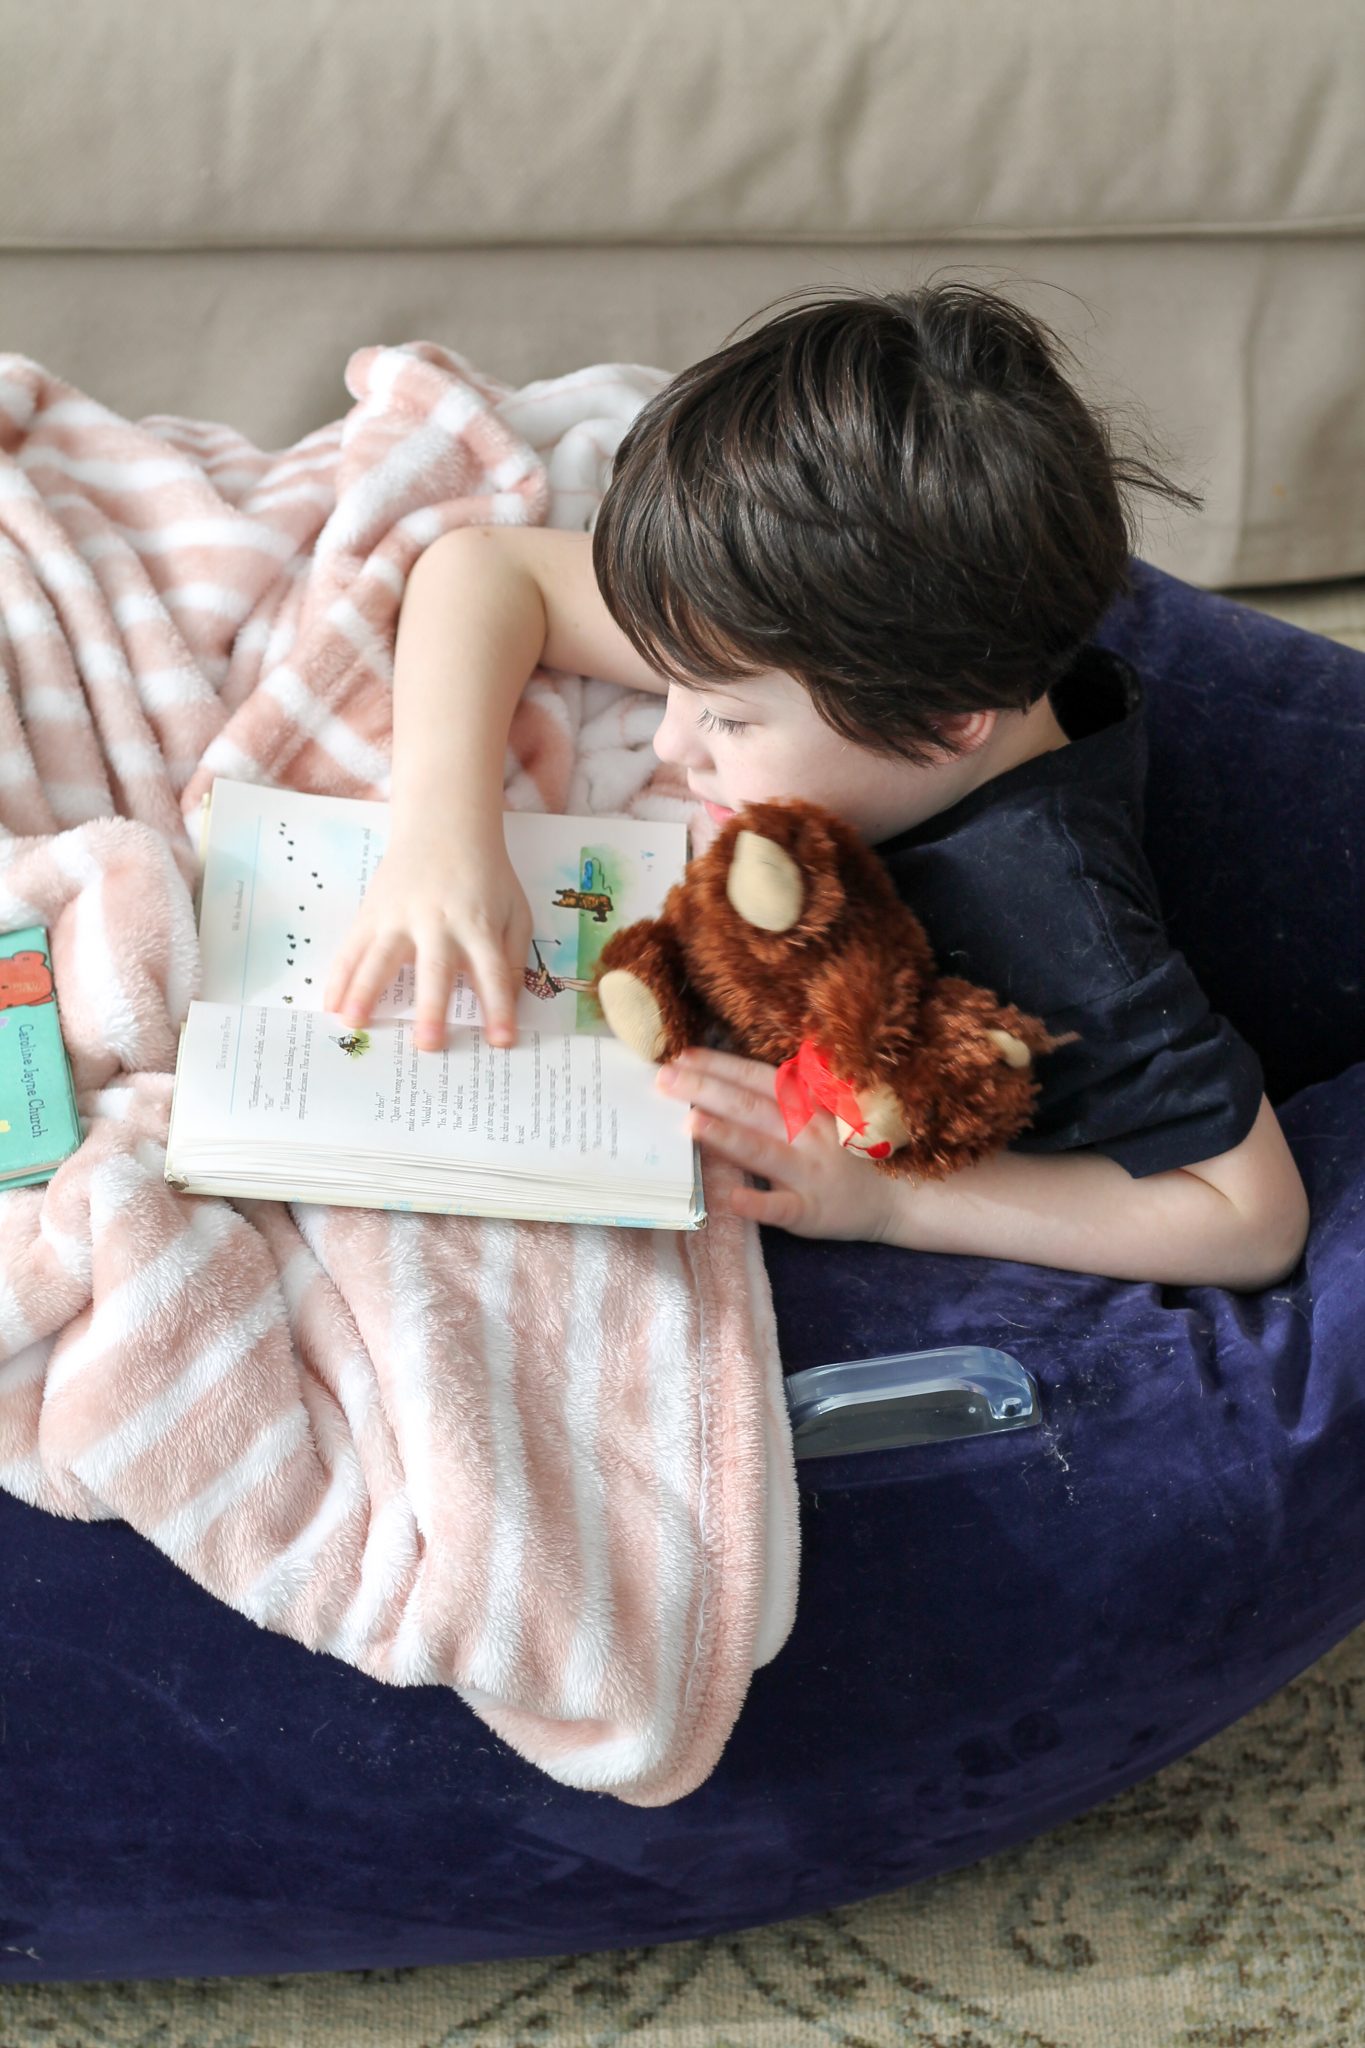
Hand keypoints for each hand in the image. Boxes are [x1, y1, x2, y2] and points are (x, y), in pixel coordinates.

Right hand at [323, 825, 532, 1050]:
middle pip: (435, 969)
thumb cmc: (486, 876)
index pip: (492, 970)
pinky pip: (352, 948)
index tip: (501, 1041)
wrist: (445, 827)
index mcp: (478, 923)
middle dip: (431, 1008)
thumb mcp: (515, 910)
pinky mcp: (373, 912)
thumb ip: (512, 957)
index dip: (498, 1007)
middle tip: (427, 1045)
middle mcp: (438, 921)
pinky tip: (330, 1004)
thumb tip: (508, 1004)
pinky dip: (340, 976)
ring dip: (366, 992)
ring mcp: (399, 916)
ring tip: (354, 1023)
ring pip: (380, 957)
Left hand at [657, 1047, 900, 1241]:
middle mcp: (806, 1132)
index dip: (719, 1066)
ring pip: (762, 1150)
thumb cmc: (849, 1151)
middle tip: (663, 1080)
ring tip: (688, 1124)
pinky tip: (731, 1199)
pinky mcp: (811, 1211)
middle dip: (705, 1090)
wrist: (898, 1196)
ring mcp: (809, 1171)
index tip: (681, 1056)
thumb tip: (723, 1082)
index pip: (756, 1078)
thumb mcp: (822, 1114)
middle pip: (750, 1107)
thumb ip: (782, 1100)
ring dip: (725, 1135)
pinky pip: (782, 1206)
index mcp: (806, 1104)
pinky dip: (758, 1203)